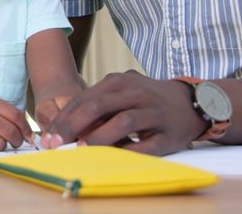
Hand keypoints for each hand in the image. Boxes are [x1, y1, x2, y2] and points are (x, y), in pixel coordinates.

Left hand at [42, 71, 205, 154]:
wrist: (192, 102)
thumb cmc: (146, 98)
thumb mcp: (122, 91)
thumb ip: (98, 103)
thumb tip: (64, 126)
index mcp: (119, 82)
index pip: (84, 99)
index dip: (64, 118)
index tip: (49, 135)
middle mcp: (135, 93)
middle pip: (98, 107)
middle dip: (73, 126)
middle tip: (57, 144)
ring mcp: (153, 112)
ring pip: (122, 122)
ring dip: (99, 137)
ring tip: (81, 149)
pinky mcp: (168, 134)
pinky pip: (146, 145)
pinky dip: (128, 152)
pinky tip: (112, 159)